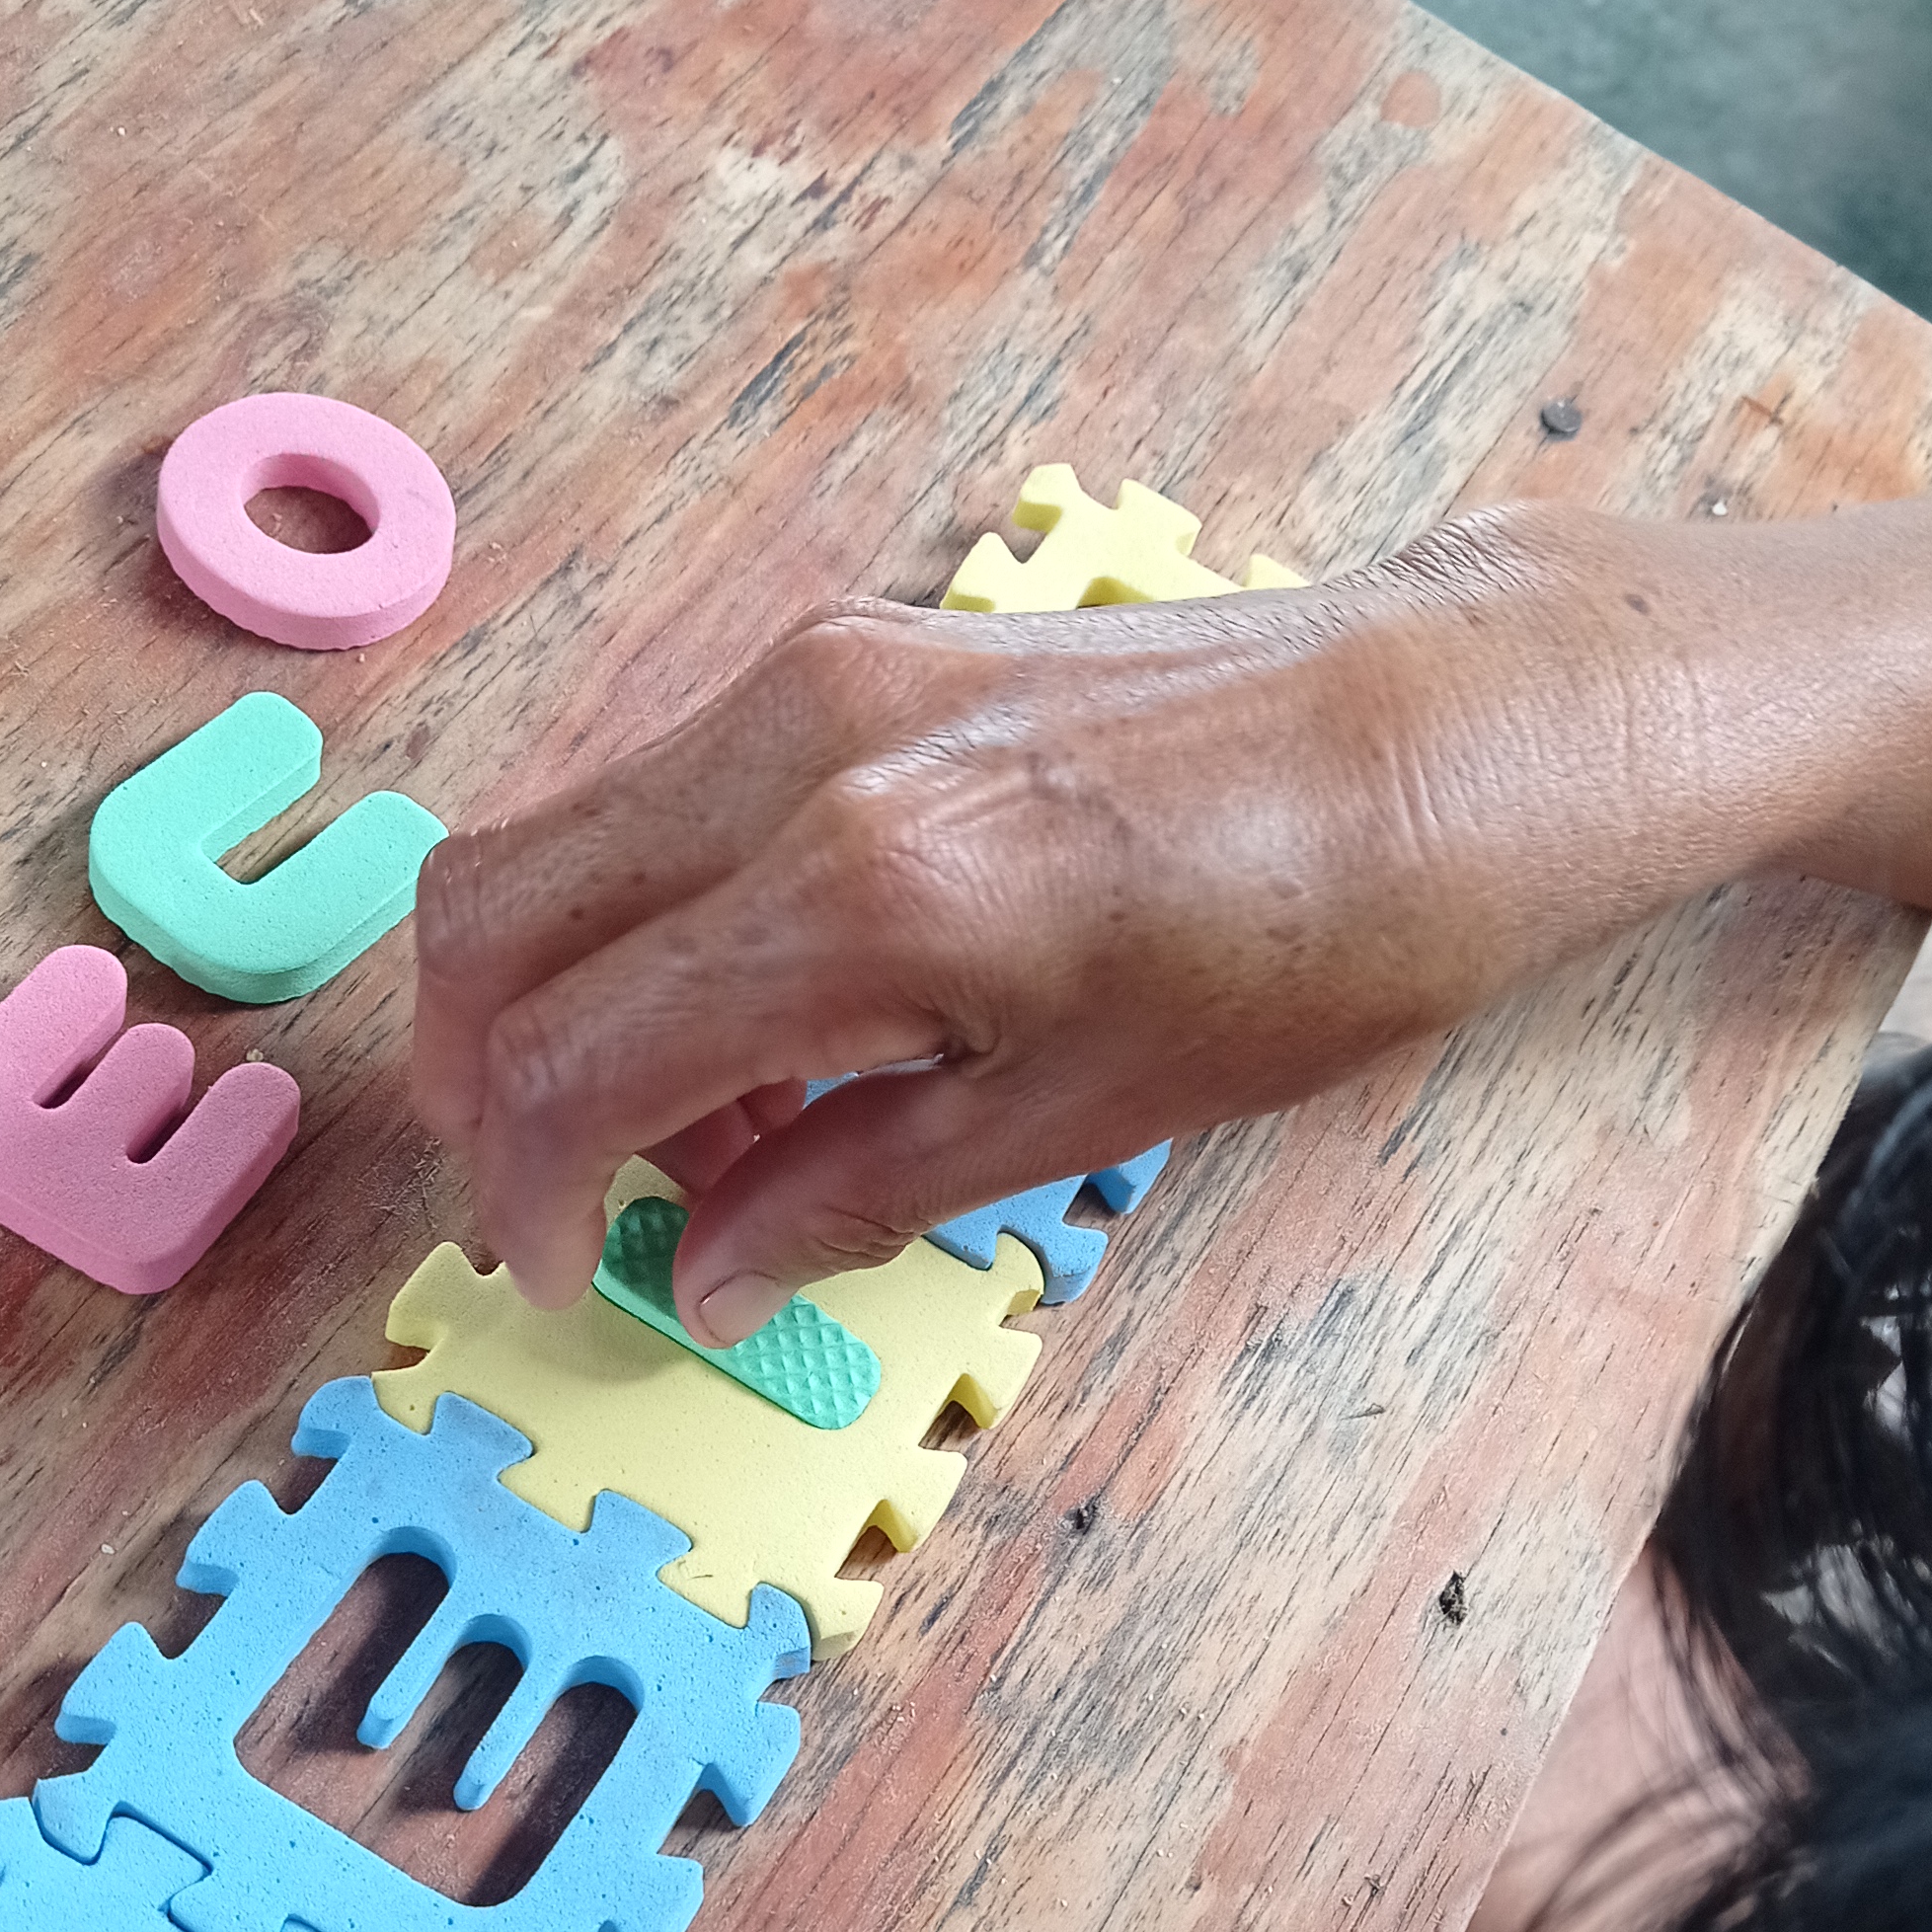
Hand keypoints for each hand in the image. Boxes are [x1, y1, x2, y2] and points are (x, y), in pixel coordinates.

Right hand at [409, 512, 1668, 1337]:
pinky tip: (772, 1027)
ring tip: (709, 1141)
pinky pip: (657, 796)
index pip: (570, 1052)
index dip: (529, 1197)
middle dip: (484, 1087)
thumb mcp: (1085, 1114)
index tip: (567, 1284)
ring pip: (557, 843)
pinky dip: (647, 923)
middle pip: (490, 914)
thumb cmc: (1316, 932)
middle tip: (569, 1208)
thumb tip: (700, 1270)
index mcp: (862, 887)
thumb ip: (853, 1192)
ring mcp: (806, 671)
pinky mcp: (842, 646)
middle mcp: (795, 746)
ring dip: (568, 1003)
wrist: (1448, 729)